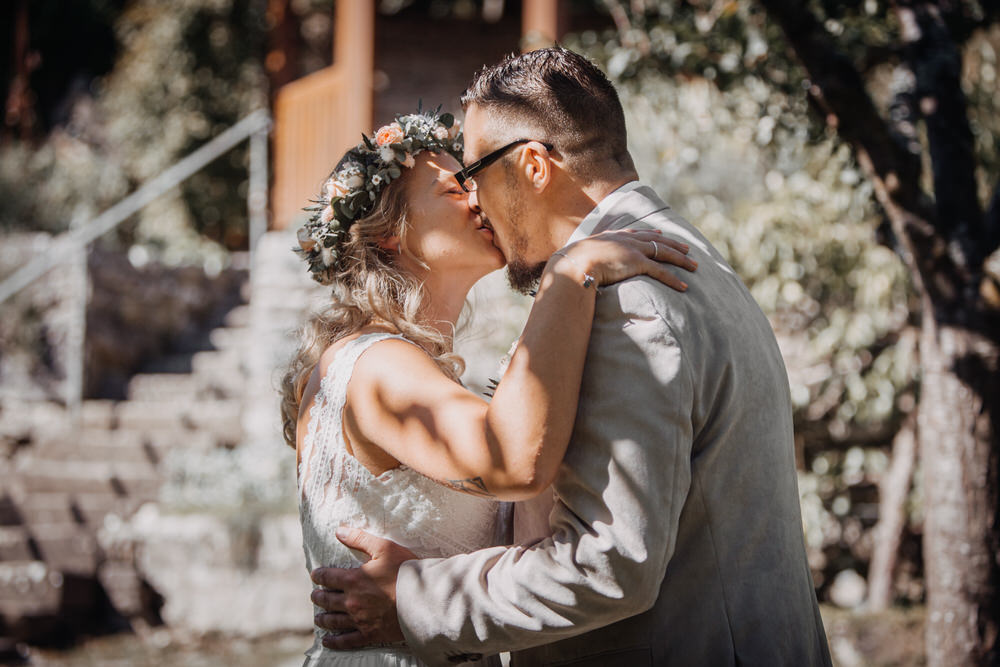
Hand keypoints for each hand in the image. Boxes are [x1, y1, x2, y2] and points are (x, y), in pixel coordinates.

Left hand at [310, 527, 417, 648]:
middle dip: (319, 597)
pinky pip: (347, 641)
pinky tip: (328, 641)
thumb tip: (339, 531)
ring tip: (319, 618)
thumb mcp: (385, 548)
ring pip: (334, 621)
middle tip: (315, 596)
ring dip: (324, 619)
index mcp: (353, 580)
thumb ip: (360, 539)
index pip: (328, 577)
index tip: (315, 576)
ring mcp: (359, 620)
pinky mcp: (369, 634)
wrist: (422, 599)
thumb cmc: (405, 571)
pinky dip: (335, 642)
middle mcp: (352, 601)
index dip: (319, 576)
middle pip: (327, 600)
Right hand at [553, 229, 695, 290]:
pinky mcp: (638, 263)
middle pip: (657, 240)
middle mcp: (627, 240)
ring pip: (665, 253)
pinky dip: (674, 279)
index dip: (651, 234)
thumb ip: (587, 258)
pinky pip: (661, 272)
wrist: (575, 262)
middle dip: (674, 244)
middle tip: (688, 248)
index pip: (637, 232)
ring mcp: (634, 250)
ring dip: (682, 260)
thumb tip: (579, 266)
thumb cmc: (573, 262)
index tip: (661, 234)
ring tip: (695, 265)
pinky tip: (684, 286)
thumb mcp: (580, 255)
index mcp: (614, 236)